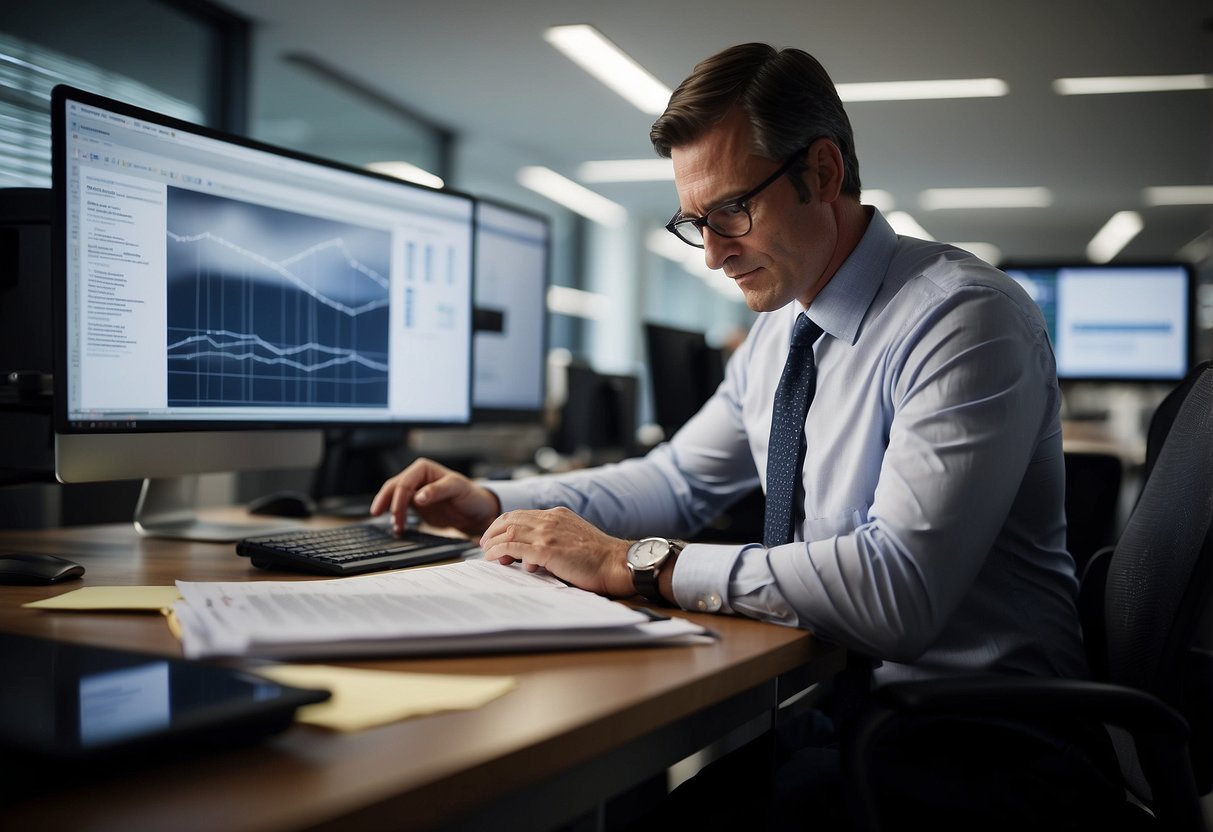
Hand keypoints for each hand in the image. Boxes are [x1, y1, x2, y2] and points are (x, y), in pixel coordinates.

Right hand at [370, 458, 500, 536]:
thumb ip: (438, 490)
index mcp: (424, 468)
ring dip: (388, 510)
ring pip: (392, 497)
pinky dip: (395, 517)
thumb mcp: (458, 489)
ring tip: (394, 526)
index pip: (405, 482)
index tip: (397, 514)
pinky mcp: (415, 505)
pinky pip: (399, 509)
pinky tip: (397, 528)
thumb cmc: (470, 495)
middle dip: (386, 503)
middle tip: (384, 518)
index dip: (398, 498)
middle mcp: (416, 477)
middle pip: (393, 488)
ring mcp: (414, 491)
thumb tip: (418, 497)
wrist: (476, 512)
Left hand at [479, 507, 634, 597]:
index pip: (522, 514)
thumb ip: (555, 539)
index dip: (504, 524)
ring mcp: (548, 533)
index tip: (496, 535)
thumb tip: (534, 555)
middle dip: (493, 531)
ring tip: (487, 553)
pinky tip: (493, 558)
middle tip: (485, 543)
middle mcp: (550, 519)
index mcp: (558, 514)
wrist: (615, 563)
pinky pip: (512, 547)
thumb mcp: (575, 538)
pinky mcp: (546, 550)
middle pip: (510, 519)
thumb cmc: (600, 558)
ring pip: (508, 531)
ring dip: (493, 542)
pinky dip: (498, 551)